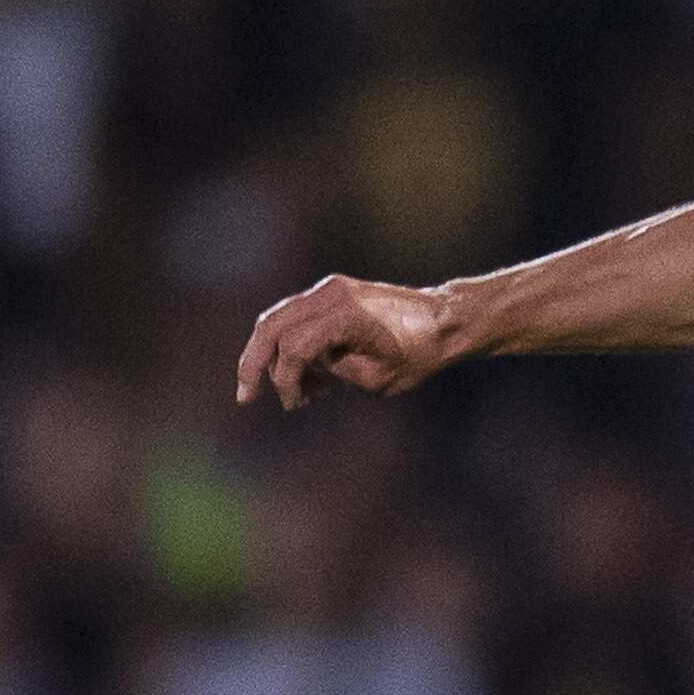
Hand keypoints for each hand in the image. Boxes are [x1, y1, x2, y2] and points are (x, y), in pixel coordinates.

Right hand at [236, 275, 465, 409]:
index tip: (295, 405)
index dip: (286, 380)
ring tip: (295, 396)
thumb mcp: (376, 378)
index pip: (295, 347)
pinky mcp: (333, 293)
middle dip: (254, 364)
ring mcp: (330, 289)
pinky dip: (292, 346)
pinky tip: (312, 381)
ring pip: (278, 320)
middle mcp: (332, 295)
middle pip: (271, 326)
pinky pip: (297, 318)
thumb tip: (302, 371)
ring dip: (274, 357)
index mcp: (345, 315)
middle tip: (246, 398)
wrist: (447, 320)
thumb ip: (332, 372)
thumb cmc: (420, 352)